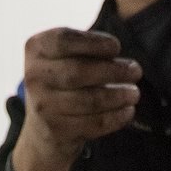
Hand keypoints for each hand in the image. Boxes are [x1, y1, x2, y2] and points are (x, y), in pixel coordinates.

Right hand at [10, 28, 140, 170]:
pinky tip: (128, 111)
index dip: (94, 42)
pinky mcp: (57, 131)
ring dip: (118, 96)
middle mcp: (33, 76)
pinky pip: (93, 123)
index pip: (64, 40)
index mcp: (35, 49)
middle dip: (113, 70)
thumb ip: (84, 50)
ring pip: (89, 100)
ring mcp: (43, 106)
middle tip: (136, 71)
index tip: (117, 47)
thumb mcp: (61, 57)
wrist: (41, 130)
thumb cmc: (61, 82)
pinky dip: (115, 117)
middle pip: (79, 71)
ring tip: (135, 93)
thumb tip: (121, 59)